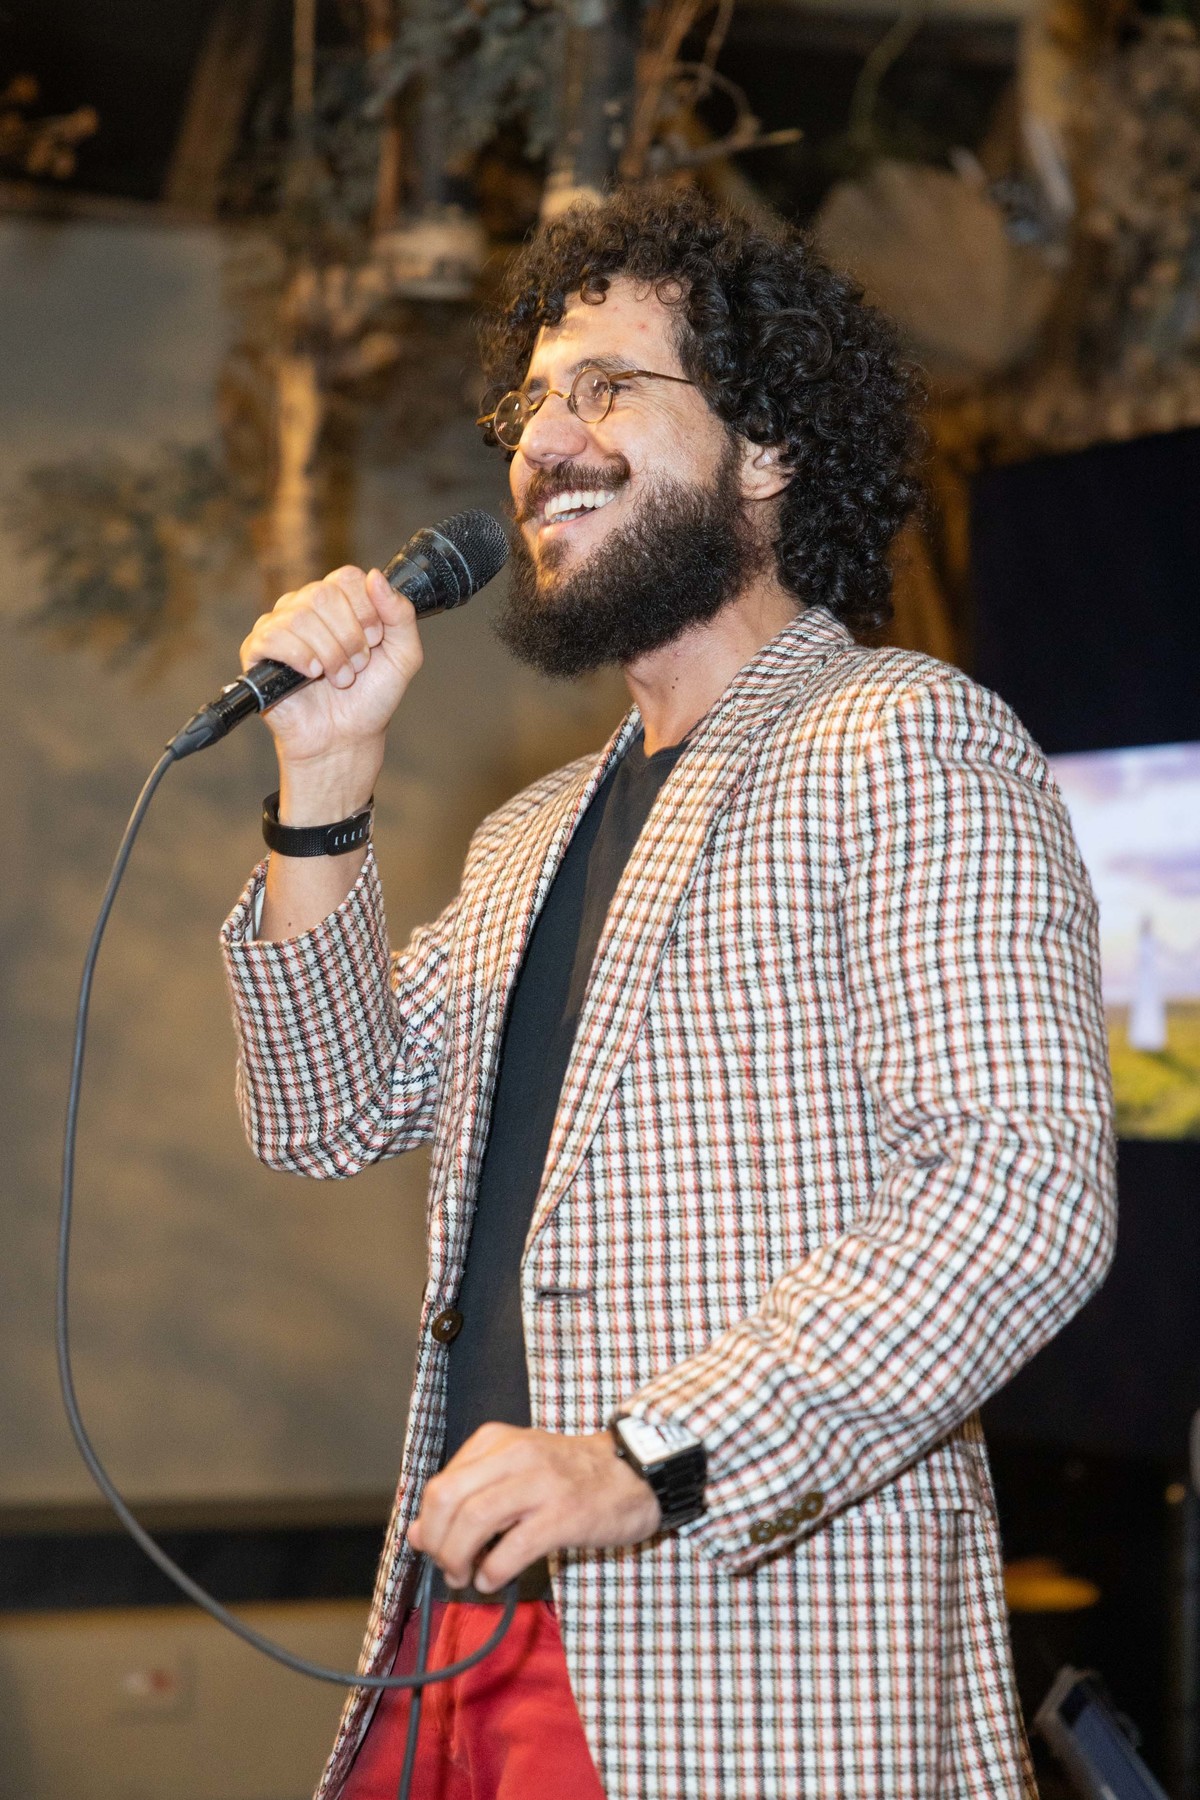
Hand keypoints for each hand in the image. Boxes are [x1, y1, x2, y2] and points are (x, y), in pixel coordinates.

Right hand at [239, 565, 422, 772]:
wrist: (347, 738)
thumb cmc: (370, 697)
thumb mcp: (403, 655)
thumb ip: (401, 614)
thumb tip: (375, 576)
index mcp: (338, 601)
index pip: (347, 577)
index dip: (366, 610)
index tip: (374, 641)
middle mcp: (306, 607)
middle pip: (324, 595)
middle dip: (349, 637)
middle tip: (357, 665)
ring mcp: (279, 626)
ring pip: (301, 616)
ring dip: (330, 654)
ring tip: (339, 678)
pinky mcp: (258, 651)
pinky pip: (272, 636)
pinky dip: (300, 657)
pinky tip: (312, 674)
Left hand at [408, 1425, 661, 1592]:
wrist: (634, 1474)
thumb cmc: (570, 1476)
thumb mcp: (513, 1472)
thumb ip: (467, 1497)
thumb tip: (417, 1534)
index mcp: (498, 1440)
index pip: (440, 1483)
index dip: (429, 1525)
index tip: (436, 1547)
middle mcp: (516, 1455)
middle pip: (447, 1499)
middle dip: (437, 1543)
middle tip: (449, 1567)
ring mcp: (541, 1484)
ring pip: (473, 1521)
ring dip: (459, 1559)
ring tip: (467, 1576)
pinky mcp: (563, 1516)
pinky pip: (511, 1549)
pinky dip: (492, 1572)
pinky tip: (494, 1580)